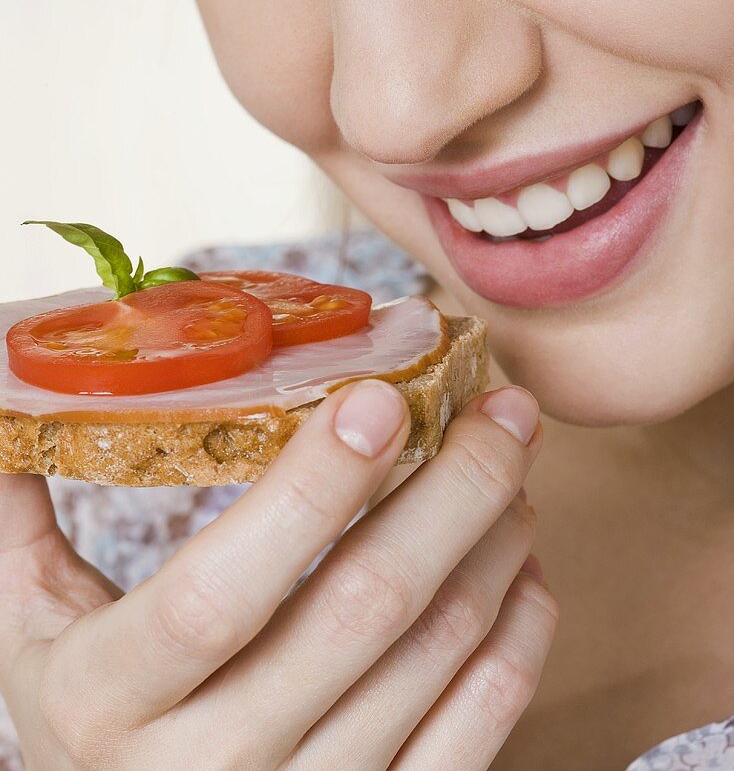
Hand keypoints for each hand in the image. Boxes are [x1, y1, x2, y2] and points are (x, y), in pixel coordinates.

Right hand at [0, 380, 556, 769]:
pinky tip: (521, 571)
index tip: (380, 397)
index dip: (308, 491)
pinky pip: (479, 734)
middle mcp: (209, 770)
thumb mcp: (29, 633)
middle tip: (504, 409)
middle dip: (454, 490)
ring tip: (513, 468)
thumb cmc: (88, 725)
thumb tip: (19, 411)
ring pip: (432, 657)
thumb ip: (22, 530)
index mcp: (106, 701)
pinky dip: (517, 641)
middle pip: (364, 611)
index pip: (220, 590)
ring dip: (491, 544)